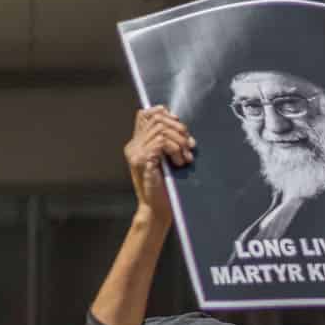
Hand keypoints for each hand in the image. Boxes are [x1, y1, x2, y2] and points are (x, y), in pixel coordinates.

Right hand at [124, 106, 191, 225]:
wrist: (157, 210)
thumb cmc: (167, 188)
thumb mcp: (169, 162)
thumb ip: (171, 145)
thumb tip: (185, 131)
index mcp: (138, 144)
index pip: (146, 114)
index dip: (165, 114)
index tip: (181, 128)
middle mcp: (134, 146)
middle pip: (157, 119)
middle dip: (179, 129)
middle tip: (190, 147)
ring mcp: (136, 153)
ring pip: (160, 129)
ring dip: (179, 141)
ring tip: (186, 158)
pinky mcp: (142, 160)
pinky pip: (161, 142)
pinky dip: (175, 149)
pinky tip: (180, 162)